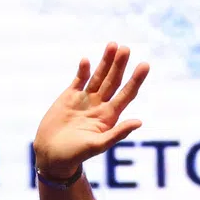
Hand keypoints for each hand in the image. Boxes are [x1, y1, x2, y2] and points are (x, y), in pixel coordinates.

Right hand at [34, 43, 148, 178]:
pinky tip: (87, 60)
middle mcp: (100, 105)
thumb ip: (118, 132)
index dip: (136, 80)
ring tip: (113, 45)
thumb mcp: (99, 144)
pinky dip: (83, 70)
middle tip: (127, 48)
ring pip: (98, 77)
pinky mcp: (69, 96)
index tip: (145, 65)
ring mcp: (85, 99)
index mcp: (110, 117)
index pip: (126, 94)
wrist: (53, 153)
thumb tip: (139, 122)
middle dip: (120, 65)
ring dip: (105, 62)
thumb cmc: (77, 154)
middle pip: (113, 81)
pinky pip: (79, 79)